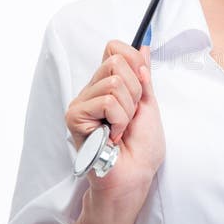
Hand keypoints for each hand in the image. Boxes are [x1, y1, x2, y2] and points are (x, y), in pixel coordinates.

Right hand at [65, 41, 164, 209]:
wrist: (135, 175)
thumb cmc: (142, 148)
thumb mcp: (148, 104)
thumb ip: (143, 75)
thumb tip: (142, 47)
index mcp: (108, 85)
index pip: (114, 48)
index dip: (134, 62)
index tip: (142, 86)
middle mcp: (92, 90)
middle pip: (116, 60)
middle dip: (135, 91)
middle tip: (130, 116)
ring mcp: (81, 102)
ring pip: (114, 82)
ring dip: (127, 110)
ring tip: (121, 129)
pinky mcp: (75, 116)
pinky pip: (106, 101)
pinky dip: (119, 120)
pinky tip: (112, 136)